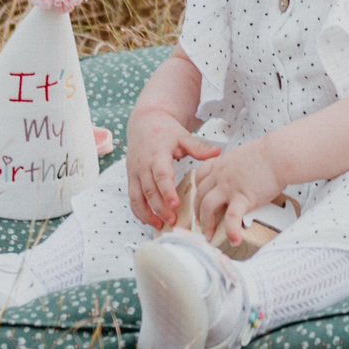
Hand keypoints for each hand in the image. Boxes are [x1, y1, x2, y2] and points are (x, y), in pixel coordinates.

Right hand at [125, 109, 219, 228]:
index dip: (167, 191)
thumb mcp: (182, 136)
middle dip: (159, 208)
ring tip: (160, 226)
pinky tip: (148, 221)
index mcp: (157, 154)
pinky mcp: (130, 177)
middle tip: (172, 221)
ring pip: (137, 197)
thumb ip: (198, 147)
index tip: (176, 205)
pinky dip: (138, 211)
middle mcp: (143, 165)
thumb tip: (218, 153)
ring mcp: (134, 172)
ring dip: (147, 213)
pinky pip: (132, 197)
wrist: (144, 122)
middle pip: (149, 190)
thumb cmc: (166, 130)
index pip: (161, 175)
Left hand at [187, 141, 286, 247]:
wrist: (279, 154)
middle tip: (201, 221)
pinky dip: (231, 231)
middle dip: (198, 210)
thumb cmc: (270, 153)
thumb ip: (239, 165)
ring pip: (207, 207)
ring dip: (206, 223)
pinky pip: (231, 217)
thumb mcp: (246, 154)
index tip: (200, 196)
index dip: (198, 188)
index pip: (201, 175)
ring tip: (209, 234)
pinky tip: (234, 239)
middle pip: (200, 194)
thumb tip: (245, 174)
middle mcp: (222, 175)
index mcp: (223, 163)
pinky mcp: (243, 198)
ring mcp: (230, 187)